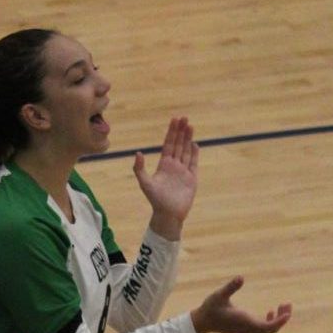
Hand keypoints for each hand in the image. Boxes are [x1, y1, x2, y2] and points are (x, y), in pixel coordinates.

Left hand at [133, 115, 198, 233]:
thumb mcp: (145, 183)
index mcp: (164, 165)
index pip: (168, 144)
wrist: (168, 214)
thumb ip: (139, 169)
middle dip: (181, 131)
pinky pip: (194, 163)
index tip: (174, 120)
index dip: (171, 132)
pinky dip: (195, 154)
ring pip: (187, 151)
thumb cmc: (155, 200)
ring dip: (188, 139)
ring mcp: (183, 171)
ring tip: (190, 126)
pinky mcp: (192, 179)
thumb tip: (137, 153)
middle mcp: (174, 166)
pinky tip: (195, 144)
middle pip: (179, 144)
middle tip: (184, 117)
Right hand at [190, 279, 291, 332]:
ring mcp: (247, 332)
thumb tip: (241, 277)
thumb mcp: (219, 295)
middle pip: (271, 329)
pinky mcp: (245, 331)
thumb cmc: (210, 307)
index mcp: (244, 323)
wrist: (202, 322)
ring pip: (268, 330)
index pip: (268, 326)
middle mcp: (248, 330)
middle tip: (288, 304)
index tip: (288, 312)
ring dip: (277, 319)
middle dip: (282, 318)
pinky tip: (270, 311)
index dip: (280, 320)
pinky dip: (270, 321)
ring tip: (284, 305)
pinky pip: (263, 329)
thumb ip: (230, 287)